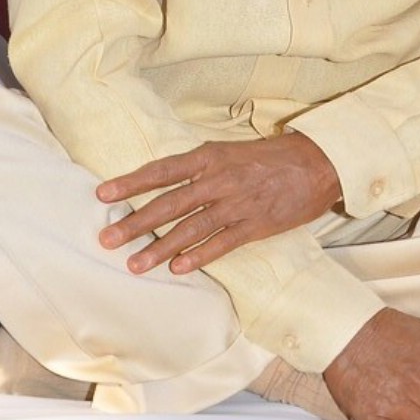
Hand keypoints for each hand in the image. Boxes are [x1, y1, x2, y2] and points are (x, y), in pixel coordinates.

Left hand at [96, 134, 341, 273]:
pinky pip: (222, 243)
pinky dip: (199, 256)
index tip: (103, 195)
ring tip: (136, 264)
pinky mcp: (256, 225)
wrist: (317, 163)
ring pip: (191, 227)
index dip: (131, 182)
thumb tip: (163, 183)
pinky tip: (178, 268)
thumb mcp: (230, 151)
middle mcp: (220, 178)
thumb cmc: (269, 157)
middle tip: (107, 239)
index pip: (162, 170)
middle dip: (136, 222)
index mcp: (210, 155)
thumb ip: (200, 167)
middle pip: (170, 202)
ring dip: (160, 247)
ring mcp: (238, 203)